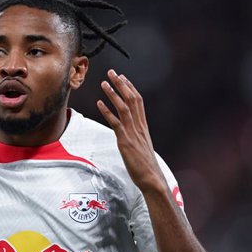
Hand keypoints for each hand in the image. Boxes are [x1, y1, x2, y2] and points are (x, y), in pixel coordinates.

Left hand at [96, 69, 166, 192]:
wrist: (152, 179)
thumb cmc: (146, 166)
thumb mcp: (141, 146)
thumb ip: (136, 136)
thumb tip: (129, 133)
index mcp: (143, 126)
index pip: (138, 101)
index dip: (130, 87)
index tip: (123, 77)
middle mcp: (139, 126)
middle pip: (132, 99)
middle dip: (121, 84)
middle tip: (112, 72)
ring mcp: (133, 133)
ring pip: (124, 108)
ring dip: (113, 94)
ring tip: (104, 83)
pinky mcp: (126, 141)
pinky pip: (116, 123)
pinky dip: (107, 111)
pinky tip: (99, 103)